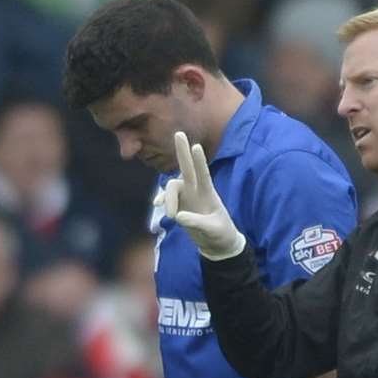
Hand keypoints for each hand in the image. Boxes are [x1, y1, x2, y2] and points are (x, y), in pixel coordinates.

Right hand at [155, 131, 244, 260]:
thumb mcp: (213, 230)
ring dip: (168, 199)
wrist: (216, 244)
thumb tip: (178, 217)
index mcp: (208, 194)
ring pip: (172, 186)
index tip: (196, 146)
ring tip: (171, 217)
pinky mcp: (179, 206)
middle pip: (187, 168)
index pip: (203, 174)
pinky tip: (157, 205)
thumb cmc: (221, 234)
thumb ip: (197, 223)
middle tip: (179, 133)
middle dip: (182, 152)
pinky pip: (166, 198)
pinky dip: (161, 200)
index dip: (199, 161)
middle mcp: (196, 191)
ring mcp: (187, 197)